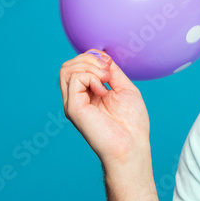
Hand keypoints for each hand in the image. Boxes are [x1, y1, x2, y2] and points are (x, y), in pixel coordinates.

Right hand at [59, 49, 150, 167]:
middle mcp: (77, 98)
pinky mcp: (73, 108)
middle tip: (108, 70)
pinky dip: (91, 77)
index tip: (110, 64)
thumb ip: (111, 72)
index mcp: (88, 94)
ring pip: (67, 69)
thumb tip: (102, 55)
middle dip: (90, 58)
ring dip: (90, 66)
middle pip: (69, 65)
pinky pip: (74, 79)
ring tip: (106, 79)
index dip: (93, 56)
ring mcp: (73, 103)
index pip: (78, 65)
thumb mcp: (124, 88)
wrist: (132, 146)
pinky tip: (103, 91)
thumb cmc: (132, 123)